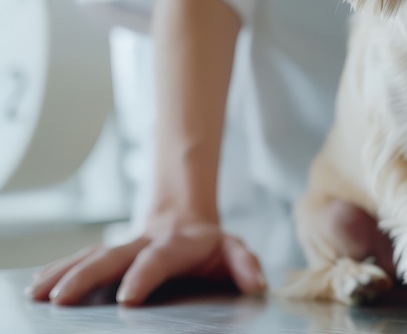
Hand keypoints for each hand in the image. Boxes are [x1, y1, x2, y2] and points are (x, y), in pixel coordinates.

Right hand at [27, 217, 264, 305]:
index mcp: (176, 245)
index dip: (142, 276)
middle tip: (62, 299)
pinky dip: (57, 271)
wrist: (186, 221)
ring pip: (88, 256)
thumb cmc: (210, 246)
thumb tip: (255, 283)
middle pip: (110, 256)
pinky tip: (36, 287)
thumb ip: (245, 265)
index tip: (126, 298)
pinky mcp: (107, 254)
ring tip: (38, 295)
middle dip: (85, 277)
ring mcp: (122, 246)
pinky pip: (79, 260)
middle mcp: (143, 243)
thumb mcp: (234, 251)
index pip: (157, 260)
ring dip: (62, 274)